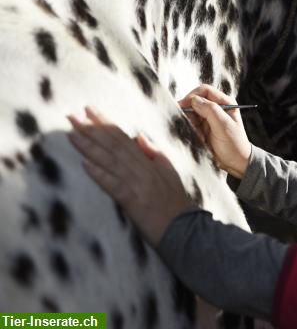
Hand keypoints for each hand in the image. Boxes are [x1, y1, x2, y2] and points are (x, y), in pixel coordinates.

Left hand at [67, 107, 193, 246]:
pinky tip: (86, 165)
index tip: (89, 110)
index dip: (105, 122)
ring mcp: (137, 184)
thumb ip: (154, 153)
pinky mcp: (133, 202)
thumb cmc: (175, 201)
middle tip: (72, 116)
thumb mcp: (169, 171)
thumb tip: (139, 135)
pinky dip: (100, 175)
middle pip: (114, 145)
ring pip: (111, 162)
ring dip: (90, 148)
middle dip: (92, 130)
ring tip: (72, 135)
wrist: (183, 227)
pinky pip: (114, 186)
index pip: (123, 137)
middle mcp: (141, 169)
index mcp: (148, 161)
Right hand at [179, 84, 251, 178]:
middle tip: (190, 125)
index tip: (183, 105)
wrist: (236, 163)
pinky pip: (191, 124)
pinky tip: (199, 139)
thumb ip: (210, 110)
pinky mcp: (203, 128)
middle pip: (195, 101)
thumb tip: (194, 99)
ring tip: (199, 135)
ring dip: (190, 123)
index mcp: (225, 103)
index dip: (192, 96)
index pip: (204, 91)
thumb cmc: (234, 144)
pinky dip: (191, 130)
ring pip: (191, 113)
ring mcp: (209, 118)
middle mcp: (216, 108)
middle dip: (190, 112)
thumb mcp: (223, 126)